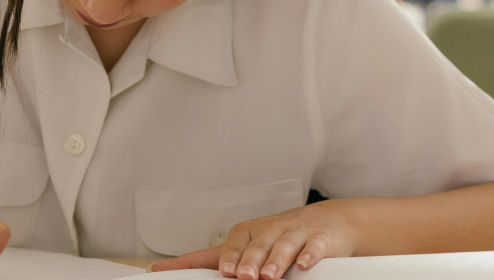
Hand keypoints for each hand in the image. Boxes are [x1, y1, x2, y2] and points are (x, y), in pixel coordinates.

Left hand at [150, 200, 360, 279]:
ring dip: (275, 260)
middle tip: (242, 276)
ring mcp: (296, 234)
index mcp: (250, 232)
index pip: (234, 243)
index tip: (222, 270)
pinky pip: (314, 246)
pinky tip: (304, 264)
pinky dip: (309, 255)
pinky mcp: (320, 239)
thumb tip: (165, 267)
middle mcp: (271, 230)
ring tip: (268, 276)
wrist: (328, 220)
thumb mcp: (249, 243)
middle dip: (249, 260)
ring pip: (284, 245)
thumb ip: (215, 258)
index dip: (228, 256)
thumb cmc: (280, 234)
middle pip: (258, 245)